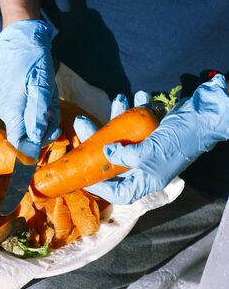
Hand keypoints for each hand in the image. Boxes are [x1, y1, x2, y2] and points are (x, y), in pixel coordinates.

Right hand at [0, 20, 60, 155]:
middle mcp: (9, 113)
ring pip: (32, 125)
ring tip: (51, 99)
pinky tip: (47, 97)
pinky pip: (32, 114)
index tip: (52, 136)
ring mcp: (12, 107)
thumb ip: (38, 114)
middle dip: (46, 128)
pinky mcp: (17, 101)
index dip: (35, 147)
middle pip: (28, 136)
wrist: (23, 40)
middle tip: (54, 111)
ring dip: (47, 117)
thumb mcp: (41, 87)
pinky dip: (44, 109)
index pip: (19, 144)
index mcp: (12, 112)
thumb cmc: (32, 62)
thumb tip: (36, 139)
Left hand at [75, 75, 228, 203]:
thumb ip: (125, 155)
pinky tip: (138, 96)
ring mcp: (147, 150)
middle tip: (81, 122)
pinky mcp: (151, 134)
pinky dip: (134, 110)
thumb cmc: (179, 139)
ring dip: (119, 115)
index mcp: (146, 180)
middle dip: (96, 137)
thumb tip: (106, 151)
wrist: (207, 118)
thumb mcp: (149, 152)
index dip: (98, 186)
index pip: (117, 192)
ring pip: (123, 136)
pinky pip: (136, 123)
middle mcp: (145, 168)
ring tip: (119, 98)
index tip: (81, 173)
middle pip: (112, 159)